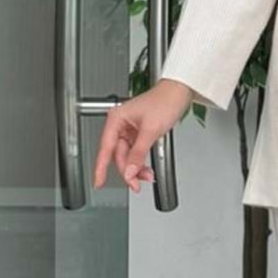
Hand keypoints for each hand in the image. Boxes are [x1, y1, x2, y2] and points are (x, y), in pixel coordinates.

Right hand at [92, 77, 195, 195]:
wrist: (179, 93)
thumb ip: (138, 153)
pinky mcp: (139, 134)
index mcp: (116, 119)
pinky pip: (136, 153)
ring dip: (136, 168)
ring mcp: (129, 130)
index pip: (105, 148)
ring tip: (147, 176)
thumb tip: (130, 170)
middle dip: (128, 170)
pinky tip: (146, 169)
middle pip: (118, 155)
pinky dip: (141, 162)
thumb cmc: (164, 101)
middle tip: (136, 184)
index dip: (101, 167)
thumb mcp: (150, 130)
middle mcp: (120, 124)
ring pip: (128, 156)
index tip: (98, 182)